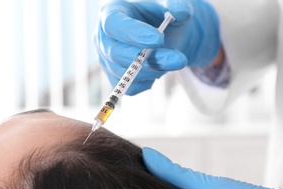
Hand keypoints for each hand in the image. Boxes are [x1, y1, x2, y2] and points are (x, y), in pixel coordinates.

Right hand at [94, 0, 220, 94]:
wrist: (164, 39)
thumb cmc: (164, 19)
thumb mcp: (174, 8)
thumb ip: (178, 6)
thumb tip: (180, 13)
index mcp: (111, 13)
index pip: (114, 24)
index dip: (133, 33)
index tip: (159, 40)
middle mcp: (103, 38)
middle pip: (116, 53)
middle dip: (148, 59)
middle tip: (179, 59)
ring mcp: (106, 61)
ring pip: (125, 73)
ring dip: (153, 71)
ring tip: (174, 60)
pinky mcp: (114, 79)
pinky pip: (130, 88)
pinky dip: (149, 81)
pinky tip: (159, 68)